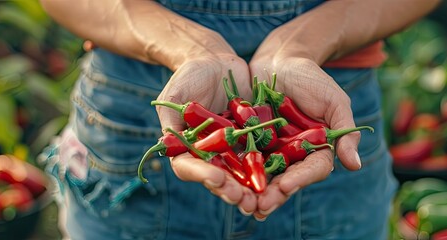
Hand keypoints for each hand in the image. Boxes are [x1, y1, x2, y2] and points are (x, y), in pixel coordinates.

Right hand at [155, 54, 256, 214]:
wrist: (217, 62)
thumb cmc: (189, 76)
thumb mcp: (175, 94)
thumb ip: (171, 119)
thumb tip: (166, 143)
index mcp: (187, 148)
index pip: (190, 168)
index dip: (202, 175)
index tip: (216, 177)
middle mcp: (211, 155)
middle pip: (218, 179)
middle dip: (230, 190)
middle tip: (243, 199)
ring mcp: (233, 150)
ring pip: (242, 174)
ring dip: (251, 188)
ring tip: (262, 199)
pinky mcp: (253, 141)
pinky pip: (263, 157)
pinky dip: (270, 169)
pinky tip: (281, 177)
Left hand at [249, 57, 361, 219]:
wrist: (279, 58)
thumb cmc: (311, 77)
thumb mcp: (334, 100)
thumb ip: (345, 132)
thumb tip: (355, 166)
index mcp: (317, 148)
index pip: (313, 169)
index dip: (301, 179)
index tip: (287, 186)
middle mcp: (294, 154)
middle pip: (286, 179)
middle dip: (274, 194)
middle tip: (260, 207)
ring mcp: (271, 150)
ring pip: (263, 176)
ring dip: (253, 191)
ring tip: (243, 202)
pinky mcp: (249, 142)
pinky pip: (241, 159)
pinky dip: (234, 172)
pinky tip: (222, 181)